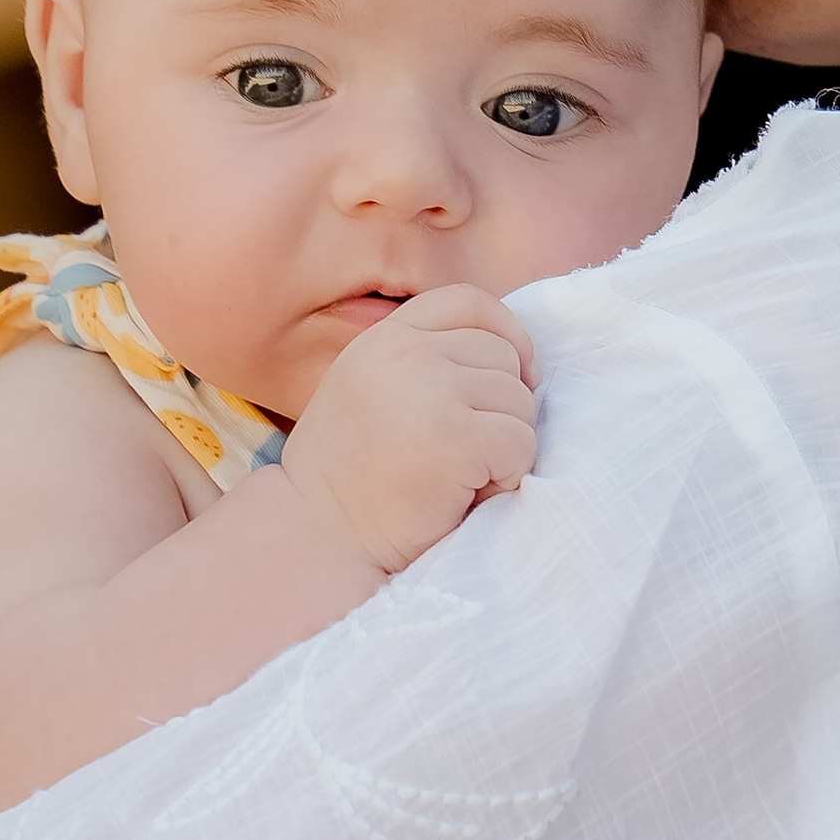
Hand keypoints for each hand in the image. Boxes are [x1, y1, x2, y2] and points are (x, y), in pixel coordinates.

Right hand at [280, 285, 538, 576]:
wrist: (318, 537)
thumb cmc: (352, 479)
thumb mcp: (373, 393)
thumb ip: (422, 363)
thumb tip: (512, 355)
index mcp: (385, 338)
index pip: (469, 302)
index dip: (506, 333)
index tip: (514, 375)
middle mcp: (406, 353)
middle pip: (504, 356)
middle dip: (501, 406)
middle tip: (463, 453)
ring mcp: (431, 391)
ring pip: (519, 400)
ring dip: (505, 444)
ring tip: (458, 476)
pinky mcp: (457, 437)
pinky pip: (521, 442)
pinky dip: (508, 475)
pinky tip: (466, 494)